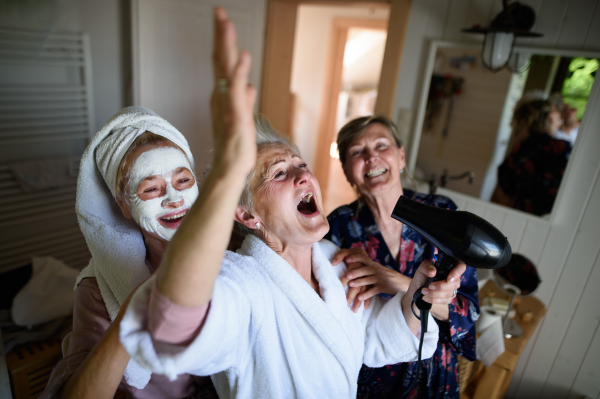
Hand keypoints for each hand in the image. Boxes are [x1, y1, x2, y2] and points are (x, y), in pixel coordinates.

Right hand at [210, 8, 256, 175]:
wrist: (230, 167)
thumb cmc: (235, 145)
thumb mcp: (242, 117)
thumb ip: (245, 99)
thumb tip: (251, 86)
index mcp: (223, 95)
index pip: (223, 63)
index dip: (223, 41)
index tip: (222, 20)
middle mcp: (221, 96)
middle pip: (220, 59)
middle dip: (221, 34)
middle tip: (219, 12)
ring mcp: (226, 104)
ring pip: (226, 69)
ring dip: (226, 45)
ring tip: (226, 23)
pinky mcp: (234, 114)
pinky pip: (236, 89)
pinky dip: (239, 71)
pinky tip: (243, 55)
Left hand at [332, 248, 408, 311]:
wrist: (402, 283)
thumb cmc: (386, 276)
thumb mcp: (377, 270)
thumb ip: (367, 268)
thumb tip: (352, 267)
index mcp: (374, 265)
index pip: (364, 258)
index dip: (356, 258)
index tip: (347, 259)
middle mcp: (378, 270)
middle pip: (366, 270)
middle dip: (356, 272)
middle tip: (347, 275)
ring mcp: (381, 279)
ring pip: (369, 280)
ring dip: (359, 282)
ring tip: (351, 285)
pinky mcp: (384, 287)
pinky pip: (374, 290)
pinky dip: (367, 294)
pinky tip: (360, 298)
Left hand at [408, 261, 465, 305]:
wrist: (418, 287)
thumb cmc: (423, 276)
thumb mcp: (422, 269)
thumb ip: (427, 267)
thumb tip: (433, 272)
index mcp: (449, 268)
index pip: (460, 267)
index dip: (457, 273)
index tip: (448, 279)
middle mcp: (453, 278)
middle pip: (455, 284)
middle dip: (441, 286)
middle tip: (429, 286)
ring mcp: (452, 289)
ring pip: (449, 294)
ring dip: (434, 294)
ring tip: (423, 291)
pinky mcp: (448, 298)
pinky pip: (444, 301)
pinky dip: (433, 300)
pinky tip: (425, 297)